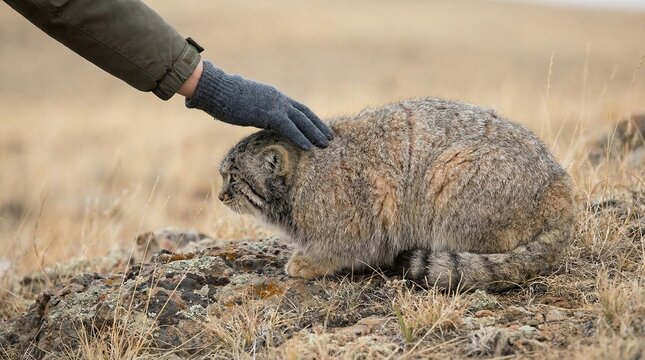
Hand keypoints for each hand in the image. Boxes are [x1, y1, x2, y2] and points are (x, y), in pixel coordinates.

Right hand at [185, 61, 332, 149]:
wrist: (216, 89)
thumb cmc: (223, 97)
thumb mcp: (243, 104)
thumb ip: (252, 110)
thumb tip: (250, 116)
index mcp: (273, 95)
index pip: (297, 108)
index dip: (309, 118)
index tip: (319, 127)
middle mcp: (278, 98)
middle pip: (304, 113)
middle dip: (318, 125)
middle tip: (330, 137)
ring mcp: (274, 105)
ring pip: (301, 120)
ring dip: (315, 133)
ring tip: (325, 144)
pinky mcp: (268, 113)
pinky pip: (289, 127)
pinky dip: (300, 137)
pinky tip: (309, 147)